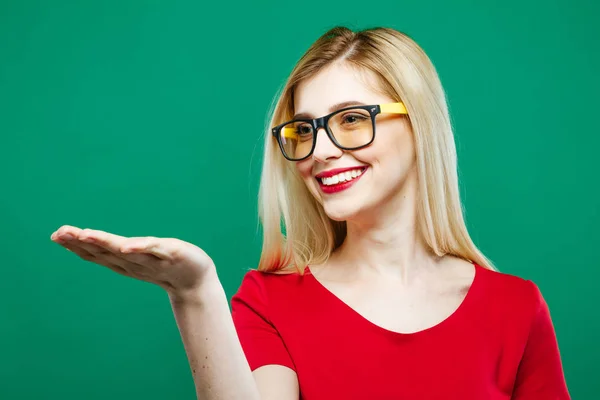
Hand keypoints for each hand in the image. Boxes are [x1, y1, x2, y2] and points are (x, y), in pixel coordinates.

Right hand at [50, 225, 219, 299]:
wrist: (196, 280)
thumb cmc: (166, 265)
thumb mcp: (138, 256)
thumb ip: (116, 250)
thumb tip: (91, 241)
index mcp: (125, 262)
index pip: (97, 253)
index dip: (76, 245)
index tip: (56, 235)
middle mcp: (135, 262)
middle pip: (105, 252)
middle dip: (82, 243)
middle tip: (59, 233)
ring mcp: (153, 260)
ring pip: (125, 251)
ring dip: (105, 243)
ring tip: (85, 234)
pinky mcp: (172, 254)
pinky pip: (155, 251)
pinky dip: (140, 249)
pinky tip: (126, 246)